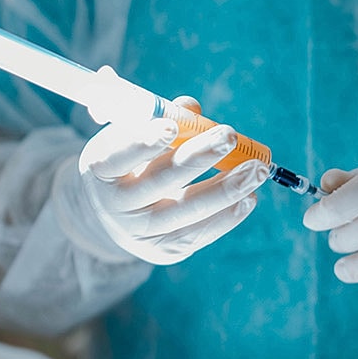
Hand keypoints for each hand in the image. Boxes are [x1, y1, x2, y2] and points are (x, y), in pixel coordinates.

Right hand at [77, 96, 270, 264]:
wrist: (112, 215)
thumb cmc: (128, 162)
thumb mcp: (131, 136)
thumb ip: (160, 119)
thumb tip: (192, 108)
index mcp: (100, 168)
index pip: (118, 156)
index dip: (143, 141)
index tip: (172, 125)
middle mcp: (115, 204)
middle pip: (160, 181)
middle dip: (198, 157)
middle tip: (230, 137)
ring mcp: (139, 232)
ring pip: (185, 211)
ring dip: (225, 189)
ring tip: (257, 170)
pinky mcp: (164, 250)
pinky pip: (198, 233)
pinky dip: (227, 216)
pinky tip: (249, 198)